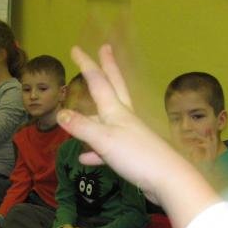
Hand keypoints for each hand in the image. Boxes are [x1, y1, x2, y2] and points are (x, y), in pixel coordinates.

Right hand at [56, 45, 219, 220]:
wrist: (166, 179)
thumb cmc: (136, 155)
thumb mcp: (103, 139)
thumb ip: (81, 127)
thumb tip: (60, 113)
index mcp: (116, 110)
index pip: (98, 82)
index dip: (86, 65)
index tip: (75, 49)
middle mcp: (124, 118)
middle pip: (114, 87)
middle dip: (107, 68)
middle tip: (105, 48)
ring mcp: (129, 135)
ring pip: (107, 119)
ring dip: (94, 114)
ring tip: (82, 112)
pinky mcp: (131, 155)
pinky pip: (107, 148)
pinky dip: (95, 152)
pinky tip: (85, 158)